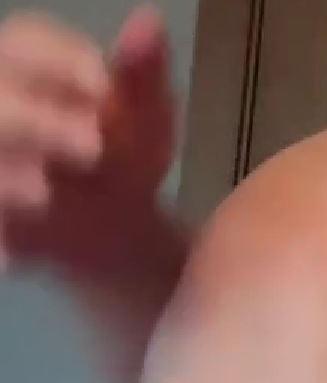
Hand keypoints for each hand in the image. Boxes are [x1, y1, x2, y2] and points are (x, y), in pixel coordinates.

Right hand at [0, 5, 174, 270]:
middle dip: (34, 118)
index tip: (102, 86)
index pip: (26, 43)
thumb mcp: (146, 123)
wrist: (118, 234)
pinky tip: (14, 253)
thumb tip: (149, 21)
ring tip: (43, 194)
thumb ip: (143, 77)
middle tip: (91, 147)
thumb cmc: (126, 165)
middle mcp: (3, 108)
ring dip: (3, 174)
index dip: (59, 59)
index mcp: (34, 75)